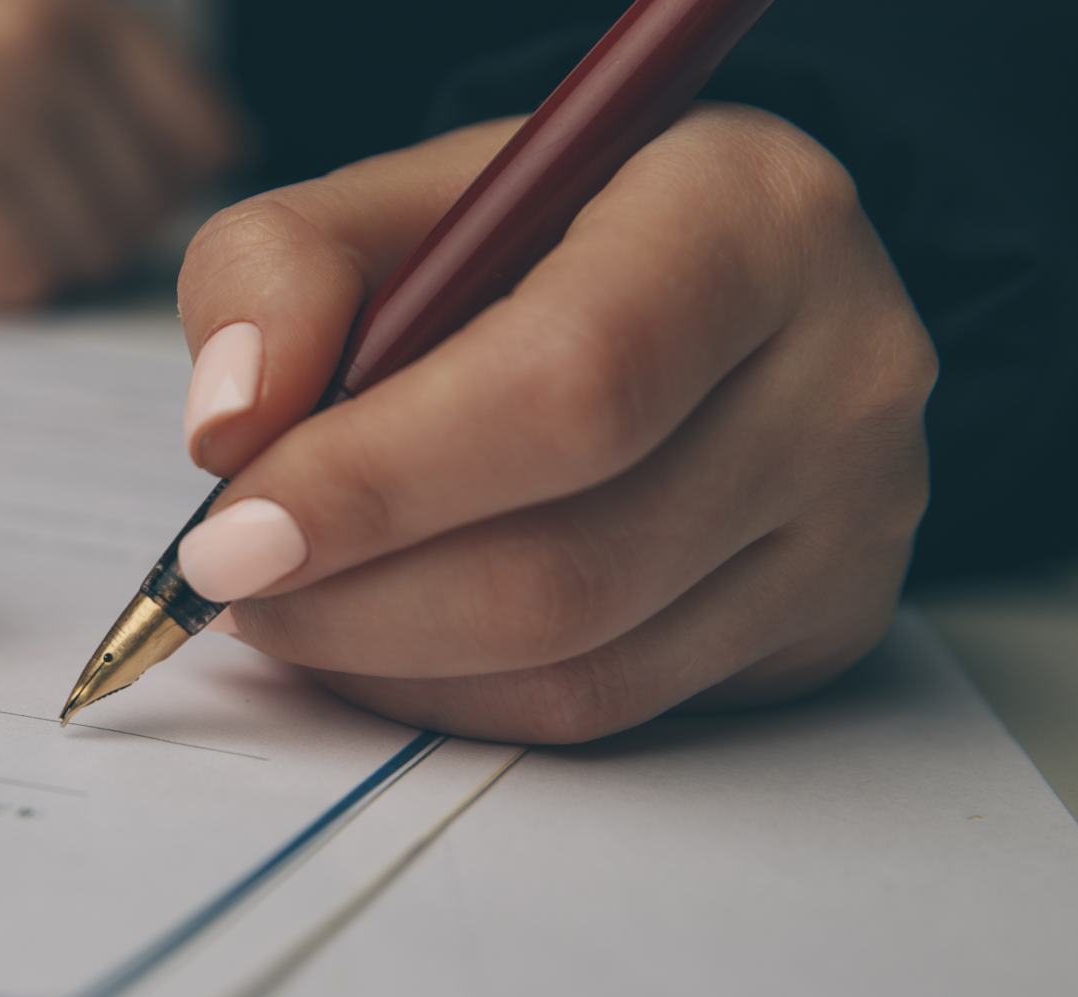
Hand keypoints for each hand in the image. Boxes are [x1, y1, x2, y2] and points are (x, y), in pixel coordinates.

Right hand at [0, 0, 237, 305]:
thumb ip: (99, 91)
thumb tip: (224, 147)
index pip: (198, 133)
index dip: (122, 193)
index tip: (34, 187)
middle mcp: (40, 16)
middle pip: (142, 208)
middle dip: (64, 233)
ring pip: (83, 253)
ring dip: (8, 262)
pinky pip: (15, 286)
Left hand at [172, 105, 934, 742]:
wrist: (690, 289)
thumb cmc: (524, 242)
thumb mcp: (389, 203)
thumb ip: (276, 273)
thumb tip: (231, 428)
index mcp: (744, 212)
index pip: (566, 384)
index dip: (375, 482)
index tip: (224, 538)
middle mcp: (842, 371)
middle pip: (570, 563)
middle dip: (354, 601)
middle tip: (229, 585)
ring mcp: (853, 519)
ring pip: (584, 669)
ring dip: (387, 664)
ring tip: (289, 604)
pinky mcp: (826, 623)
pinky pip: (611, 711)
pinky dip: (458, 698)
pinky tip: (383, 639)